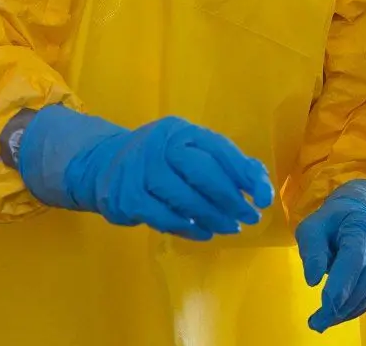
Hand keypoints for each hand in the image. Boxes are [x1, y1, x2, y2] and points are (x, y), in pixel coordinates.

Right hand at [18, 106, 273, 240]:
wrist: (102, 165)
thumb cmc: (161, 160)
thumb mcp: (190, 150)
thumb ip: (225, 163)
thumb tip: (260, 184)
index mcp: (181, 132)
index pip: (219, 150)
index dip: (244, 174)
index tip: (263, 197)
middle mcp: (160, 146)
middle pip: (203, 172)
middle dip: (231, 198)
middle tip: (249, 217)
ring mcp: (140, 171)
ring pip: (184, 198)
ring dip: (213, 217)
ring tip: (230, 227)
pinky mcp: (126, 197)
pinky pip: (164, 217)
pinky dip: (188, 228)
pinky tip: (203, 233)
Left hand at [295, 180, 365, 332]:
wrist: (362, 211)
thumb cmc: (332, 222)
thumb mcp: (312, 227)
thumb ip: (311, 250)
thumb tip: (312, 280)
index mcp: (360, 228)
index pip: (354, 259)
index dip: (341, 284)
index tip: (323, 304)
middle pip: (365, 281)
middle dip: (341, 306)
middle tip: (317, 322)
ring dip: (350, 311)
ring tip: (326, 320)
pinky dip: (360, 308)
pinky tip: (342, 312)